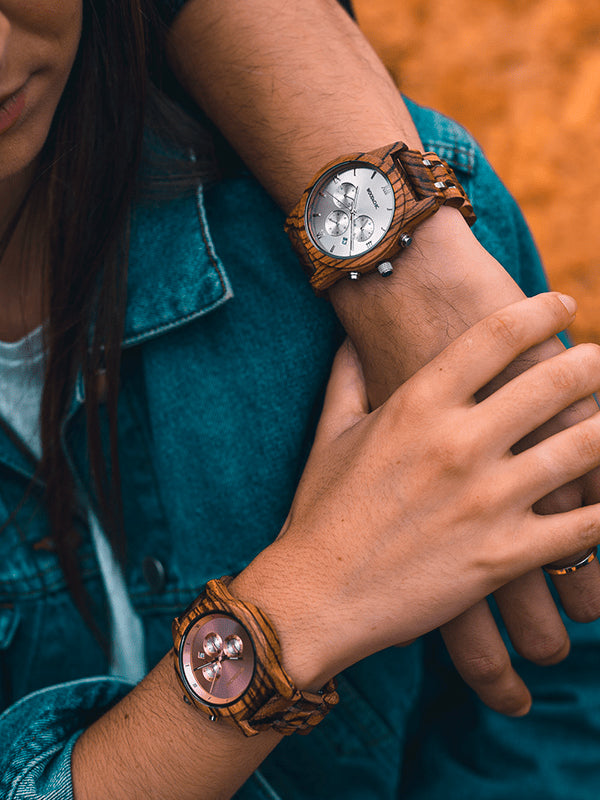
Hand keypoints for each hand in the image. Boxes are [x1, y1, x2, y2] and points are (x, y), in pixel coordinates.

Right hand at [235, 294, 599, 691]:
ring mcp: (487, 500)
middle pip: (554, 381)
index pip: (496, 336)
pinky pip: (584, 526)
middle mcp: (460, 443)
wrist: (314, 595)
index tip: (561, 303)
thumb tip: (351, 339)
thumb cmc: (321, 511)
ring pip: (584, 447)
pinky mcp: (504, 555)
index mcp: (418, 406)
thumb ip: (347, 377)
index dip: (539, 311)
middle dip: (593, 363)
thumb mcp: (330, 433)